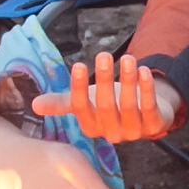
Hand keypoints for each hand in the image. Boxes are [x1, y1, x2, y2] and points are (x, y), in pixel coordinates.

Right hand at [32, 51, 182, 142]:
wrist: (147, 114)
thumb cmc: (111, 105)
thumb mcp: (87, 102)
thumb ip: (63, 103)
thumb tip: (34, 105)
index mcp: (91, 127)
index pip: (81, 109)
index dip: (79, 88)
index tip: (78, 65)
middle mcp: (111, 133)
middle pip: (105, 106)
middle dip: (104, 80)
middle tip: (103, 55)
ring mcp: (134, 132)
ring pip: (129, 106)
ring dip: (127, 80)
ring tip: (127, 58)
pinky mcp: (154, 125)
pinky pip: (149, 107)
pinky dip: (146, 89)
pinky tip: (144, 70)